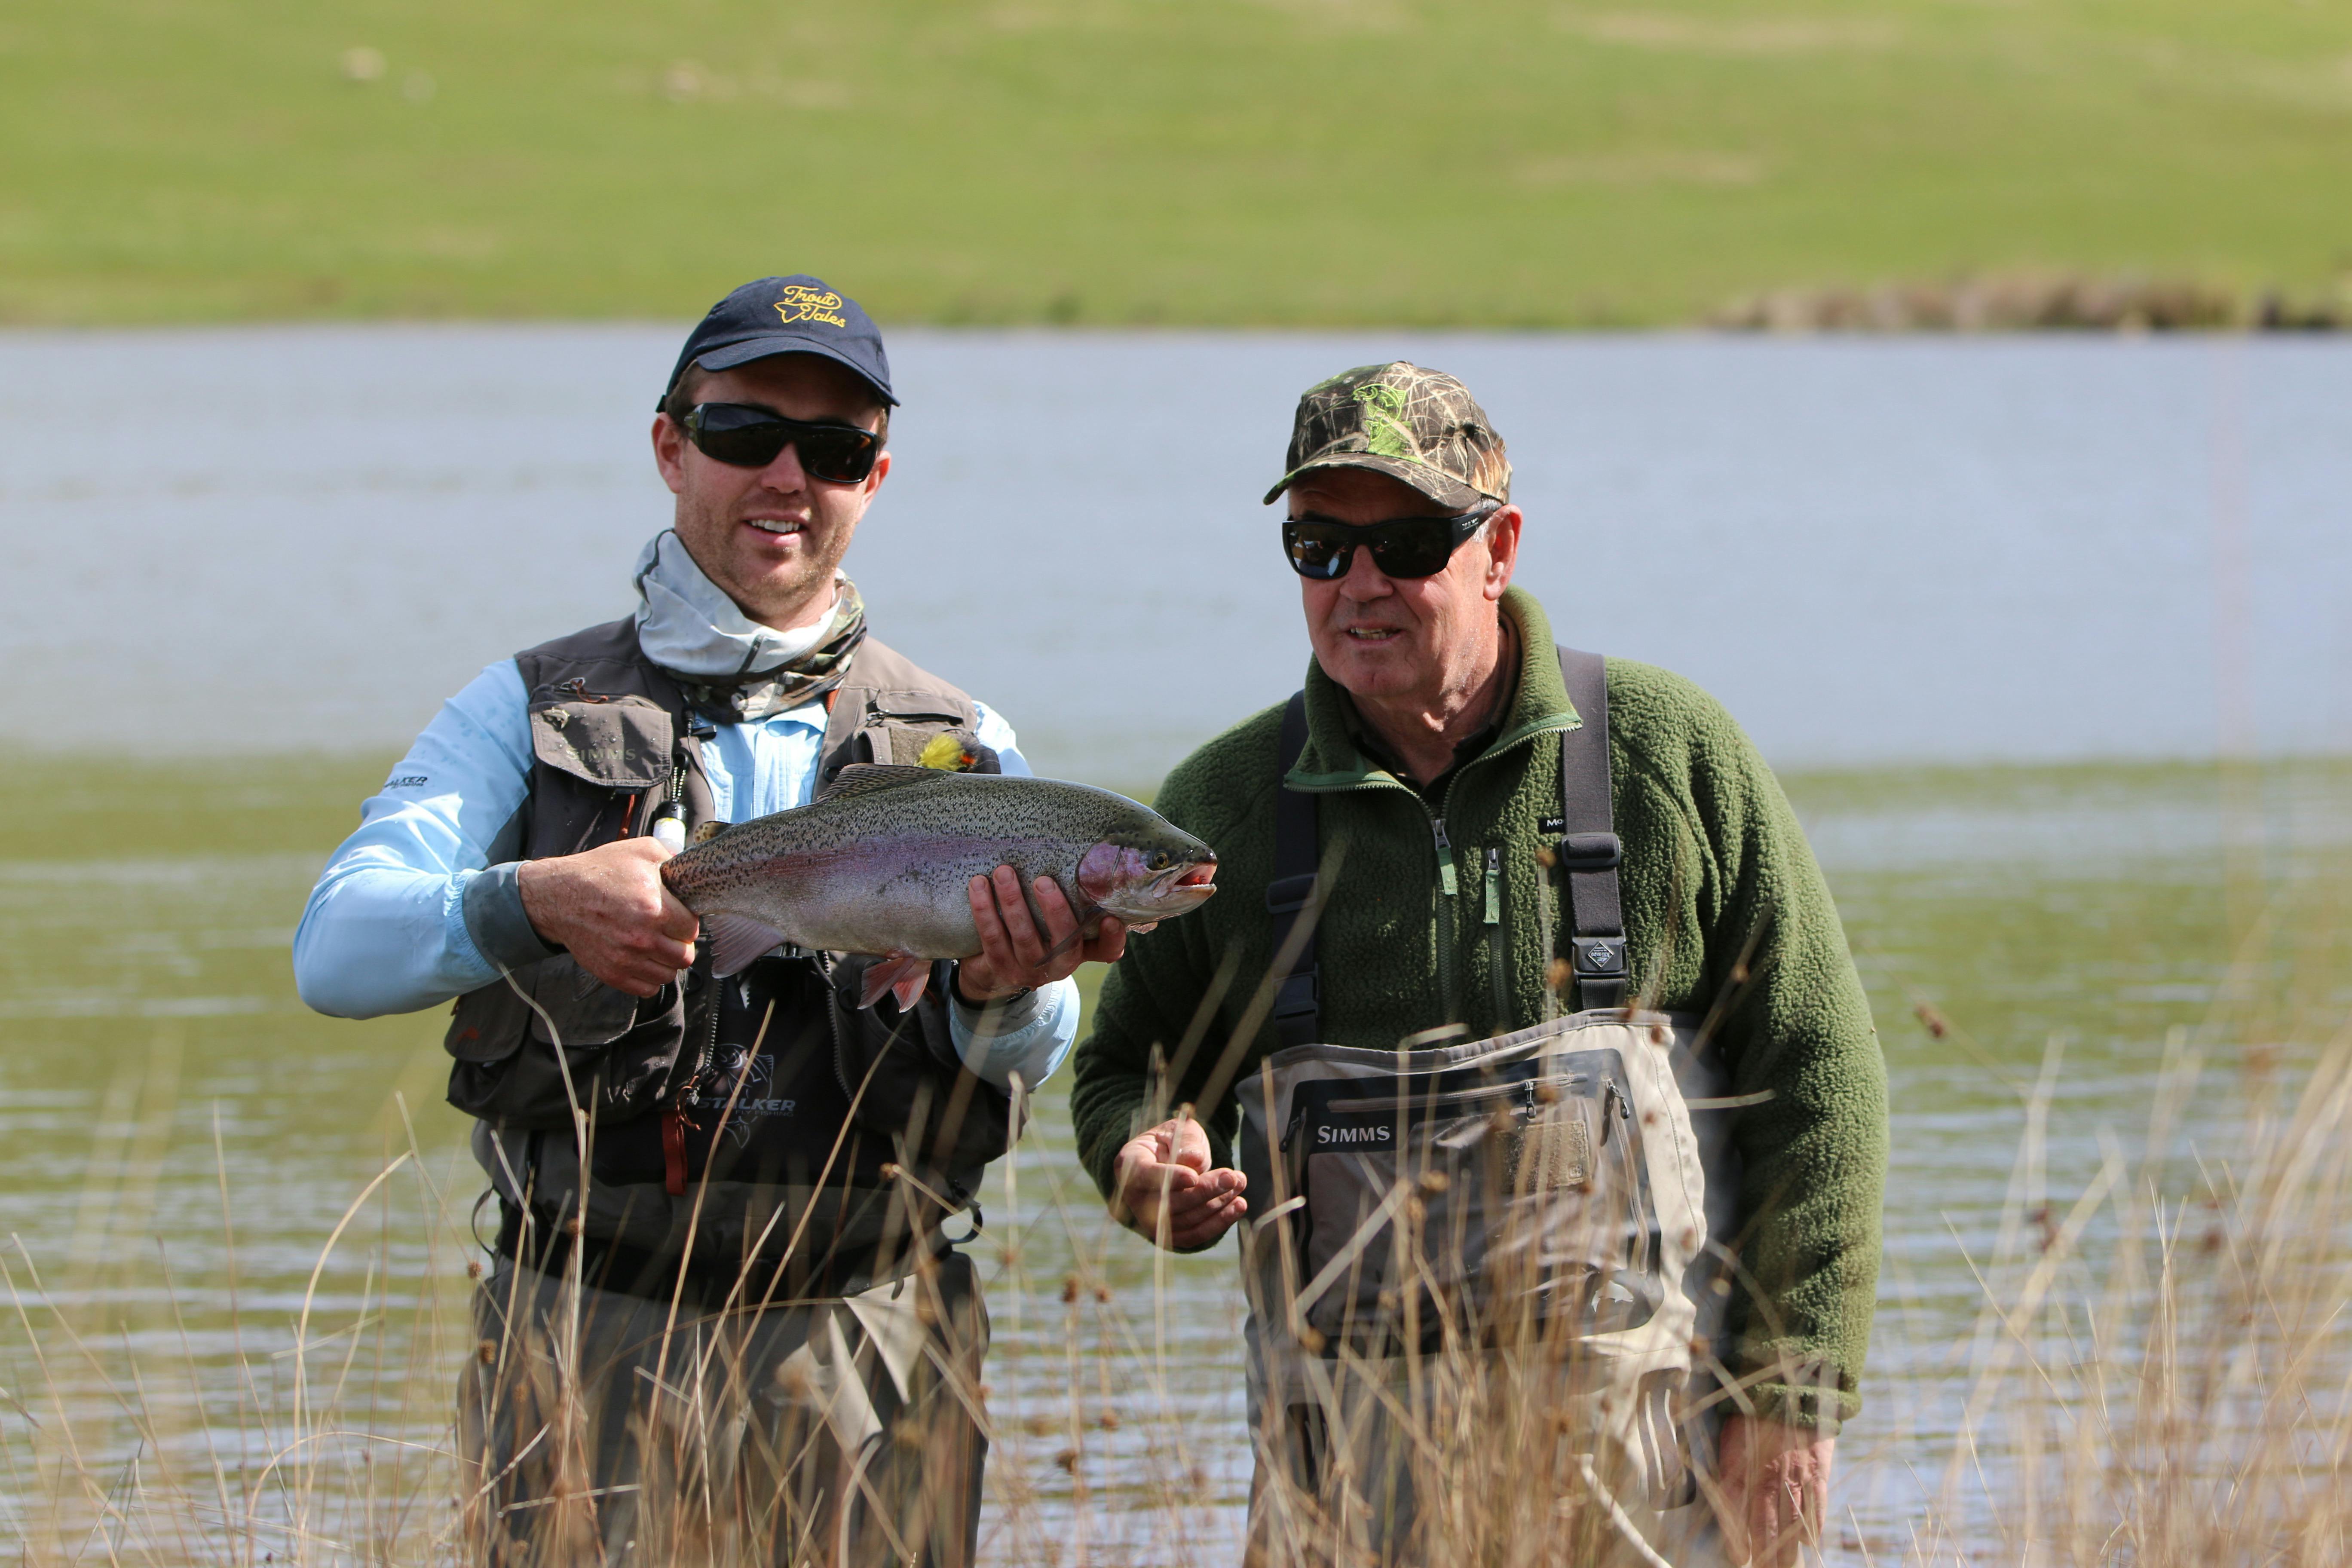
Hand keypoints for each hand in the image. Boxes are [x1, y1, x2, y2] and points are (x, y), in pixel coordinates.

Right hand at [516, 838, 698, 997]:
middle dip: (679, 943)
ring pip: (668, 974)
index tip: (677, 916)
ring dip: (665, 961)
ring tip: (654, 945)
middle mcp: (642, 938)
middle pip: (684, 956)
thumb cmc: (599, 872)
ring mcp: (626, 959)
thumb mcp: (640, 851)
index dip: (686, 921)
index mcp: (653, 907)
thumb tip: (691, 872)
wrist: (558, 896)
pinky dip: (648, 977)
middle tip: (668, 932)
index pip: (692, 929)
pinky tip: (641, 959)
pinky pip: (647, 989)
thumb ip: (672, 860)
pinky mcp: (612, 974)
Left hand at [953, 866, 1126, 1003]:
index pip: (1105, 950)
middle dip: (1054, 910)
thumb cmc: (1035, 932)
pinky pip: (991, 937)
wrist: (993, 969)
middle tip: (1043, 880)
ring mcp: (1029, 970)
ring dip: (1012, 902)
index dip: (1112, 939)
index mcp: (1080, 952)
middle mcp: (1059, 965)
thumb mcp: (1056, 925)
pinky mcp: (1000, 968)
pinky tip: (978, 885)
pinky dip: (984, 910)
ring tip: (1004, 872)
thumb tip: (1083, 858)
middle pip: (1064, 942)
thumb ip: (1072, 904)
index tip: (1111, 919)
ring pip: (1024, 936)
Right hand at [1112, 1114, 1246, 1250]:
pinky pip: (1194, 1235)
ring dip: (1217, 1204)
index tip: (1194, 1177)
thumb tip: (1194, 1161)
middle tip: (1232, 1177)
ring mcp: (1149, 1220)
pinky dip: (1219, 1223)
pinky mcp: (1169, 1235)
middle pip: (1169, 1203)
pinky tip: (1238, 1206)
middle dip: (1205, 1191)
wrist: (1169, 1161)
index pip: (1145, 1175)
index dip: (1169, 1178)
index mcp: (1129, 1165)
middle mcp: (1134, 1198)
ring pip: (1185, 1220)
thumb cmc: (1172, 1141)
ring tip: (1239, 1183)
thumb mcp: (1178, 1129)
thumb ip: (1185, 1141)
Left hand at [1713, 1414, 1834, 1566]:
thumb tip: (1726, 1491)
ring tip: (1784, 1567)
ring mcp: (1794, 1477)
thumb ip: (1730, 1465)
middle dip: (1763, 1554)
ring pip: (1790, 1523)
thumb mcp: (1731, 1434)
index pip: (1735, 1514)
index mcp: (1740, 1467)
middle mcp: (1767, 1477)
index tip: (1738, 1558)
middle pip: (1764, 1526)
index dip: (1736, 1539)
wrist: (1791, 1386)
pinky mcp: (1818, 1471)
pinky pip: (1816, 1507)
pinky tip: (1809, 1544)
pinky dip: (1813, 1528)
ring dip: (1787, 1550)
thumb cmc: (1754, 1409)